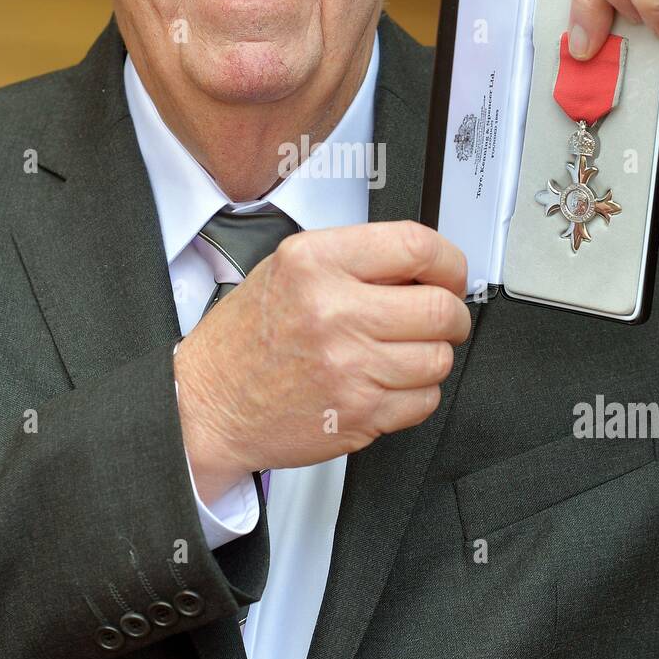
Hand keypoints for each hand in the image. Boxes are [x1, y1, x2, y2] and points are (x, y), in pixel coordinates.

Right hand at [174, 221, 471, 505]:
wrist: (206, 406)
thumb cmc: (246, 339)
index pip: (415, 245)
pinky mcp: (360, 413)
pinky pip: (424, 400)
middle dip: (451, 314)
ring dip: (432, 356)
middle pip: (439, 307)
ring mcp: (349, 366)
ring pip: (438, 357)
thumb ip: (353, 260)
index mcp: (315, 262)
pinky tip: (386, 383)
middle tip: (441, 317)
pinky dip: (416, 394)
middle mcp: (333, 310)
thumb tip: (424, 265)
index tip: (449, 273)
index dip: (448, 261)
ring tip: (403, 353)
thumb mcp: (287, 270)